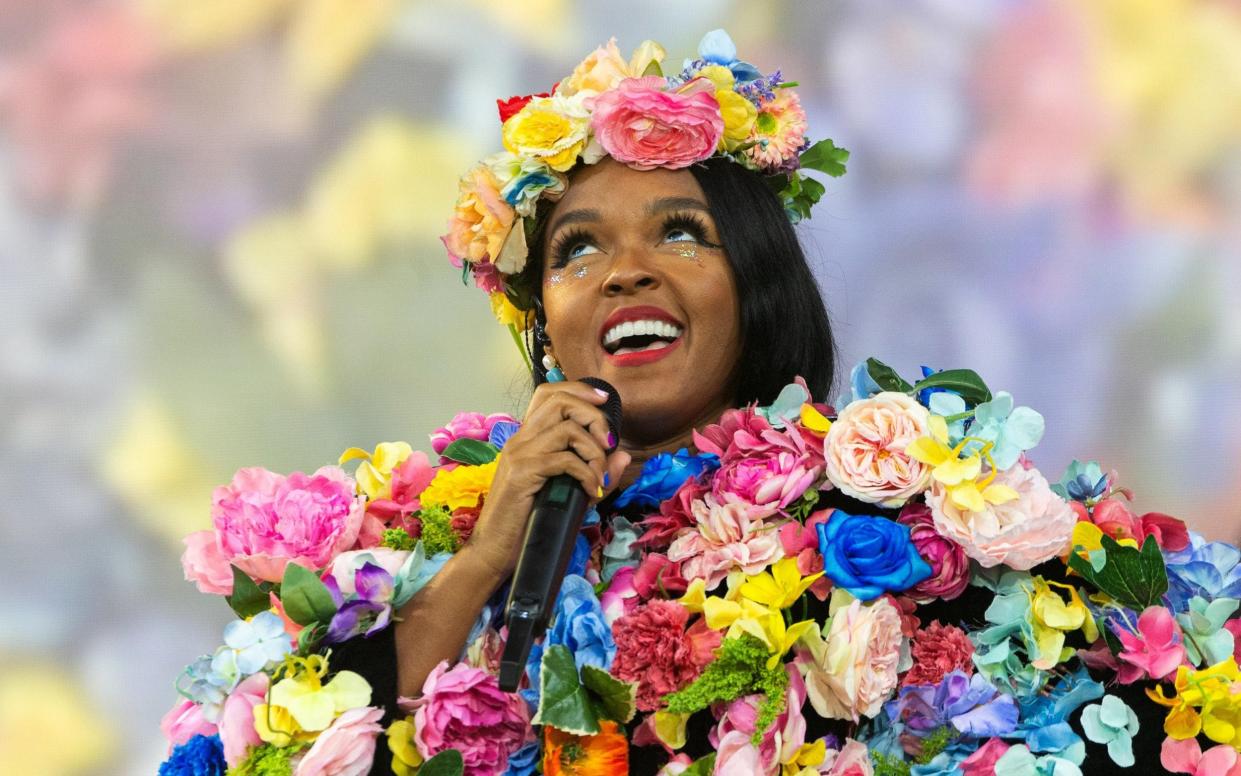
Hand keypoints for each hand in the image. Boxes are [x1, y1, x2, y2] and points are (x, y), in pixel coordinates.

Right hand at [468, 381, 630, 578]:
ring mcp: (519, 455)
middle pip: (560, 402)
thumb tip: (623, 455)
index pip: (548, 394)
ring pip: (567, 429)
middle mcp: (520, 440)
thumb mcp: (568, 492)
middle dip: (594, 416)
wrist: (495, 550)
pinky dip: (587, 474)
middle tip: (609, 443)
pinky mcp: (523, 474)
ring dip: (594, 451)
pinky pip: (565, 460)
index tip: (605, 400)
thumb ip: (594, 471)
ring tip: (600, 476)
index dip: (579, 389)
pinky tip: (592, 492)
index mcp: (527, 438)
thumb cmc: (528, 522)